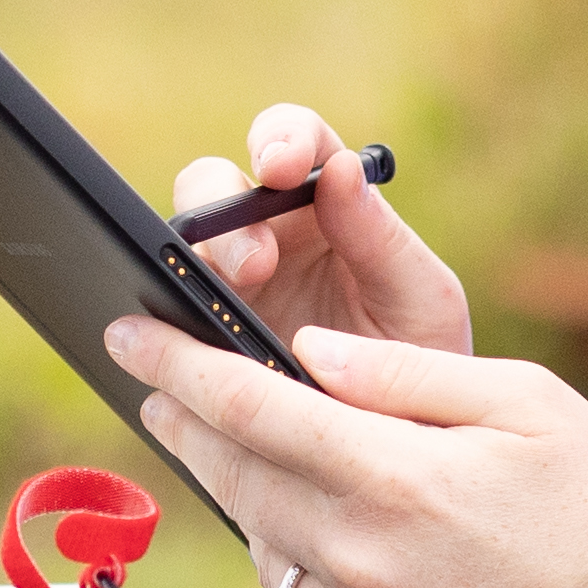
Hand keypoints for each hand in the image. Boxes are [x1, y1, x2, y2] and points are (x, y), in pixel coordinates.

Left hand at [105, 314, 587, 587]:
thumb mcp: (525, 401)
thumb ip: (405, 374)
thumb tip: (309, 352)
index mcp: (394, 477)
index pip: (250, 409)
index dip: (178, 366)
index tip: (130, 335)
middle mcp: (360, 557)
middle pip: (236, 476)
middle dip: (187, 422)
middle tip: (160, 386)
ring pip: (261, 542)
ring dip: (239, 491)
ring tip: (235, 449)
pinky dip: (291, 561)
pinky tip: (304, 531)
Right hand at [167, 101, 470, 357]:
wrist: (401, 449)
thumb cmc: (424, 359)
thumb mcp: (421, 299)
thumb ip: (382, 237)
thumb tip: (341, 169)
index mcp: (328, 204)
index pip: (295, 142)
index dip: (279, 138)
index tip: (281, 166)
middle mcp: (267, 232)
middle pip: (213, 185)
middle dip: (223, 214)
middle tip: (255, 266)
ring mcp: (224, 284)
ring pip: (178, 246)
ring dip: (191, 267)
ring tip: (223, 313)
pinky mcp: (196, 337)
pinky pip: (163, 316)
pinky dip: (165, 324)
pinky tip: (186, 346)